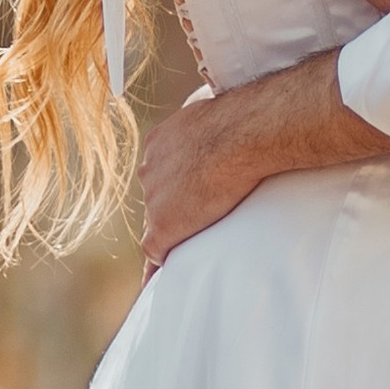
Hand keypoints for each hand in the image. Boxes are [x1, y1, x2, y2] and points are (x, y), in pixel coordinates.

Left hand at [140, 84, 254, 268]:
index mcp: (160, 142)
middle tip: (201, 215)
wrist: (240, 136)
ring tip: (190, 247)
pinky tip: (156, 284)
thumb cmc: (238, 117)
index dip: (177, 184)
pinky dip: (156, 268)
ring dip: (174, 232)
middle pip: (158, 197)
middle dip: (174, 206)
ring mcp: (153, 201)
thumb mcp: (214, 105)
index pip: (163, 170)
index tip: (190, 190)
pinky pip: (154, 254)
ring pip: (159, 223)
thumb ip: (210, 112)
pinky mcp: (163, 227)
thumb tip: (229, 104)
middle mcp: (149, 170)